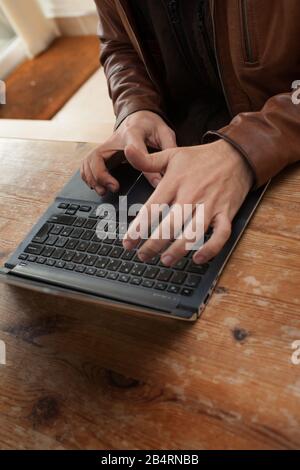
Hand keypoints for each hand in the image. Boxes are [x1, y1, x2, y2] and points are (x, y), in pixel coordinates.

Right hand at [80, 110, 175, 194]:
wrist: (139, 116)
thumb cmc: (151, 126)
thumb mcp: (164, 135)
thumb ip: (167, 154)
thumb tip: (163, 179)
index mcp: (133, 132)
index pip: (132, 145)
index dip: (134, 158)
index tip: (138, 171)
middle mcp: (114, 139)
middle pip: (98, 156)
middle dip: (101, 175)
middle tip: (114, 187)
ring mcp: (106, 146)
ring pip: (89, 161)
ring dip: (93, 178)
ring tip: (104, 191)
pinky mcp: (102, 153)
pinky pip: (88, 165)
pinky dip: (88, 176)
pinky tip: (97, 185)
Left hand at [123, 140, 253, 264]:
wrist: (236, 155)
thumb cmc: (201, 158)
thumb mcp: (172, 154)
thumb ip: (147, 159)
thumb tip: (128, 151)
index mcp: (175, 182)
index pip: (152, 209)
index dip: (137, 228)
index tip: (127, 243)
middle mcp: (191, 195)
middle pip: (170, 225)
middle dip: (154, 244)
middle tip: (143, 256)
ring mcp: (210, 205)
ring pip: (193, 232)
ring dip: (179, 249)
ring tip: (166, 260)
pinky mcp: (226, 212)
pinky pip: (221, 234)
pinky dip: (211, 248)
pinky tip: (199, 258)